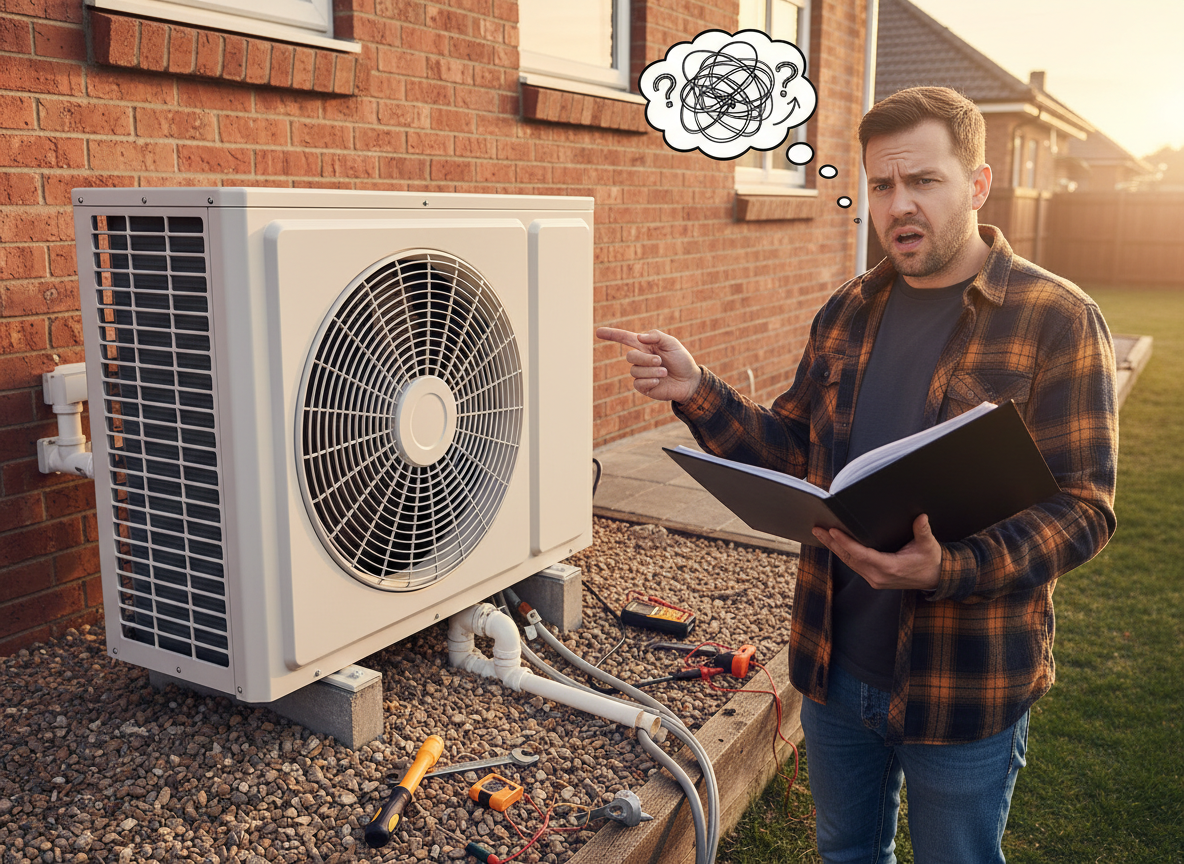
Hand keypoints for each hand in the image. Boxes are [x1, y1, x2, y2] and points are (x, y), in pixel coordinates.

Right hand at [596, 327, 702, 402]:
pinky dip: (649, 381)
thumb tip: (639, 337)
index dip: (611, 335)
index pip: (624, 338)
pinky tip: (659, 381)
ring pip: (635, 371)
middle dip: (645, 359)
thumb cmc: (681, 360)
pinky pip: (638, 383)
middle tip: (660, 361)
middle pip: (630, 357)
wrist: (690, 381)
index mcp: (645, 346)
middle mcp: (641, 359)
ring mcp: (641, 374)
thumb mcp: (672, 343)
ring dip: (651, 371)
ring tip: (665, 372)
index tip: (598, 332)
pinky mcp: (644, 387)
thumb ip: (656, 336)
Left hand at [812, 514, 940, 590]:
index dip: (846, 542)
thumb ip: (923, 531)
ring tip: (820, 533)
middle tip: (817, 529)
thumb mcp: (929, 545)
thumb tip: (921, 517)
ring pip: (849, 562)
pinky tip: (833, 544)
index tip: (833, 531)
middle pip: (849, 558)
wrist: (935, 578)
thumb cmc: (931, 560)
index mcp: (891, 568)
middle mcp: (878, 576)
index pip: (862, 554)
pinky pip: (853, 565)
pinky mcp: (873, 578)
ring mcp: (874, 579)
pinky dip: (842, 553)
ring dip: (834, 548)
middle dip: (832, 543)